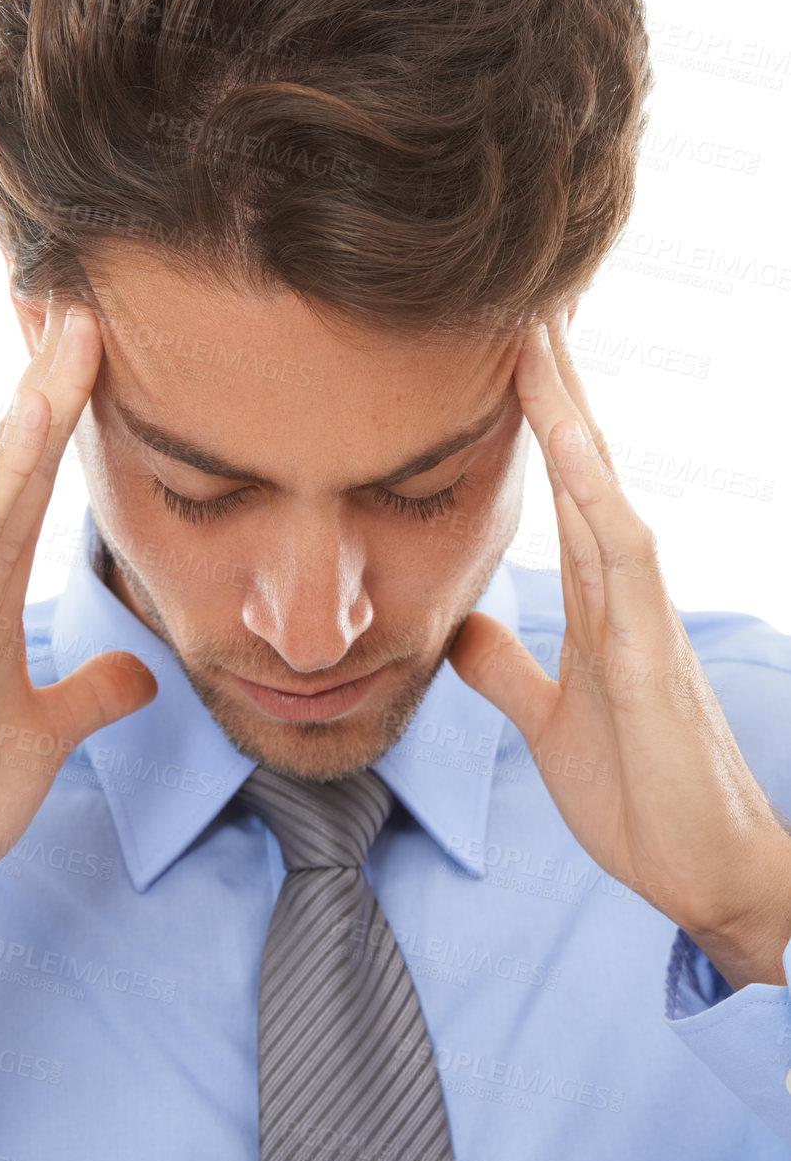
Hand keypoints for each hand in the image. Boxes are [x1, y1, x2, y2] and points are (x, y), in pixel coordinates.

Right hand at [0, 293, 156, 977]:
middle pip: (15, 460)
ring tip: (72, 327)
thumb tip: (140, 671)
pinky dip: (0, 477)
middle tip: (83, 293)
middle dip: (50, 378)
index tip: (100, 344)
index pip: (34, 485)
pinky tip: (30, 425)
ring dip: (34, 403)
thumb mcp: (44, 733)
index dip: (68, 416)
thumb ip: (90, 694)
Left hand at [448, 310, 790, 990]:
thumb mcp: (549, 720)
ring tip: (534, 324)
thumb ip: (510, 667)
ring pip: (602, 481)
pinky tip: (566, 436)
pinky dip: (595, 488)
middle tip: (516, 288)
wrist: (701, 873)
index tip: (490, 340)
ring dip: (568, 406)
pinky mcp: (653, 649)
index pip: (556, 482)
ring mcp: (644, 610)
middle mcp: (623, 585)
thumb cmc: (640, 793)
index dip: (526, 413)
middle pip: (581, 458)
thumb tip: (459, 624)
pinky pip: (624, 550)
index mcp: (595, 598)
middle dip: (548, 378)